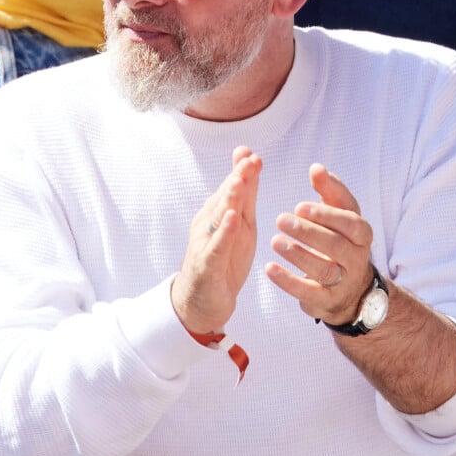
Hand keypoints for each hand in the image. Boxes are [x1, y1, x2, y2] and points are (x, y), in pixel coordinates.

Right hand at [171, 146, 261, 334]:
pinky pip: (217, 246)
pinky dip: (224, 232)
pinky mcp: (208, 264)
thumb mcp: (241, 225)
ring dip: (229, 198)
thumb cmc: (225, 259)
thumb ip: (246, 195)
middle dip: (237, 177)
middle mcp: (210, 223)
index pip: (233, 188)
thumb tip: (251, 161)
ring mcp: (207, 242)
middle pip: (225, 197)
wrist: (203, 301)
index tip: (252, 153)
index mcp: (220, 213)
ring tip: (239, 181)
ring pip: (219, 217)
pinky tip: (232, 219)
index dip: (242, 170)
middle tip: (249, 159)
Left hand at [266, 164, 372, 322]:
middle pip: (336, 245)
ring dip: (298, 255)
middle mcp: (357, 258)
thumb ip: (329, 191)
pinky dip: (288, 281)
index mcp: (362, 234)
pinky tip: (269, 268)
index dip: (326, 214)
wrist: (351, 290)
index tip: (299, 205)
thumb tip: (316, 168)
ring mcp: (344, 282)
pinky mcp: (326, 301)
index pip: (351, 222)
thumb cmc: (339, 240)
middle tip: (280, 220)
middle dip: (308, 232)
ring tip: (275, 241)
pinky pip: (308, 292)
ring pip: (323, 269)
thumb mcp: (340, 215)